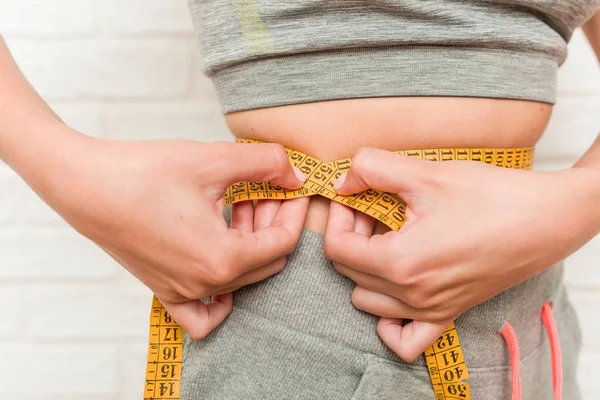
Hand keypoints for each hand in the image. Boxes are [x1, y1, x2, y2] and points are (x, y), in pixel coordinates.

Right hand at [38, 131, 308, 338]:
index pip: (282, 243)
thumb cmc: (144, 172)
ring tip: (240, 203)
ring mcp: (182, 292)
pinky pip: (202, 312)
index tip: (295, 188)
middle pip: (265, 262)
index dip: (294, 212)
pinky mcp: (163, 289)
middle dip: (273, 223)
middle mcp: (205, 284)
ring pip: (239, 277)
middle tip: (266, 190)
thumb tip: (296, 173)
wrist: (85, 185)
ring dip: (250, 241)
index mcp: (222, 259)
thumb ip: (266, 163)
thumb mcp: (214, 160)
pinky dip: (222, 293)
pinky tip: (222, 259)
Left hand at [325, 148, 597, 360]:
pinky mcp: (450, 313)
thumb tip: (342, 180)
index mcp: (401, 262)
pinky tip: (397, 290)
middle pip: (349, 273)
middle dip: (351, 237)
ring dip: (365, 269)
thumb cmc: (491, 196)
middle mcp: (412, 295)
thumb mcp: (427, 174)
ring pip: (368, 302)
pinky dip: (390, 322)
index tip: (353, 198)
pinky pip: (407, 338)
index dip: (337, 219)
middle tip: (372, 209)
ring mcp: (431, 309)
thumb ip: (373, 170)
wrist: (546, 219)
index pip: (337, 250)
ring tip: (385, 238)